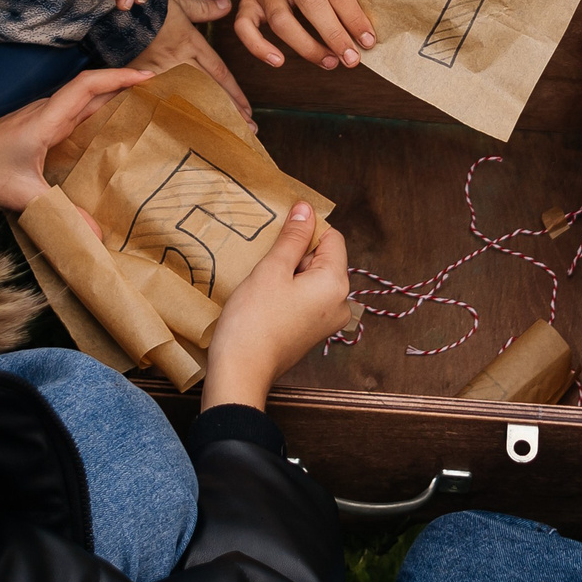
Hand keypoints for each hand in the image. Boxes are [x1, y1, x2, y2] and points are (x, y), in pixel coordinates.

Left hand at [0, 67, 150, 212]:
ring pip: (83, 106)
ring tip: (142, 115)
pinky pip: (72, 121)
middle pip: (92, 92)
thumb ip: (58, 214)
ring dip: (111, 104)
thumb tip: (96, 238)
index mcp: (46, 118)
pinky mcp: (33, 135)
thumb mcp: (19, 195)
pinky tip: (106, 141)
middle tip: (158, 97)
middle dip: (125, 88)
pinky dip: (95, 122)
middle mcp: (45, 115)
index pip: (89, 86)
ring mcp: (39, 123)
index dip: (120, 78)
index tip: (150, 79)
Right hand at [130, 0, 252, 124]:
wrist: (116, 9)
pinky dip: (169, 114)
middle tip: (246, 129)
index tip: (249, 111)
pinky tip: (178, 131)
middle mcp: (180, 60)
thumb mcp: (180, 3)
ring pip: (188, 98)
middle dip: (229, 110)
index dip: (235, 94)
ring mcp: (161, 71)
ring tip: (219, 135)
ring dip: (204, 116)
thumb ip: (204, 8)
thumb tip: (227, 4)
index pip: (220, 73)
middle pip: (209, 90)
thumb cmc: (149, 7)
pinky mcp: (142, 77)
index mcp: (191, 44)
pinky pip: (159, 99)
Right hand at [203, 203, 355, 409]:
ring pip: (312, 279)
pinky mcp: (312, 333)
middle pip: (323, 259)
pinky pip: (306, 299)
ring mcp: (327, 321)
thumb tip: (306, 209)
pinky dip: (288, 292)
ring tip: (263, 283)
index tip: (279, 235)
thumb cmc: (254, 320)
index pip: (332, 238)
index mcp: (336, 284)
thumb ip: (293, 237)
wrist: (241, 372)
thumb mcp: (272, 269)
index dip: (306, 231)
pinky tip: (265, 300)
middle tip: (266, 265)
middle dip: (295, 254)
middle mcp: (340, 303)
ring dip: (289, 274)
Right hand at [234, 0, 375, 70]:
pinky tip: (278, 61)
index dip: (354, 18)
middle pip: (310, 4)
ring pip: (281, 21)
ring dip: (307, 47)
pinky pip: (244, 28)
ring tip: (329, 62)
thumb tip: (362, 32)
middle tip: (351, 59)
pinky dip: (259, 48)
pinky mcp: (246, 3)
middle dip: (334, 35)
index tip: (367, 41)